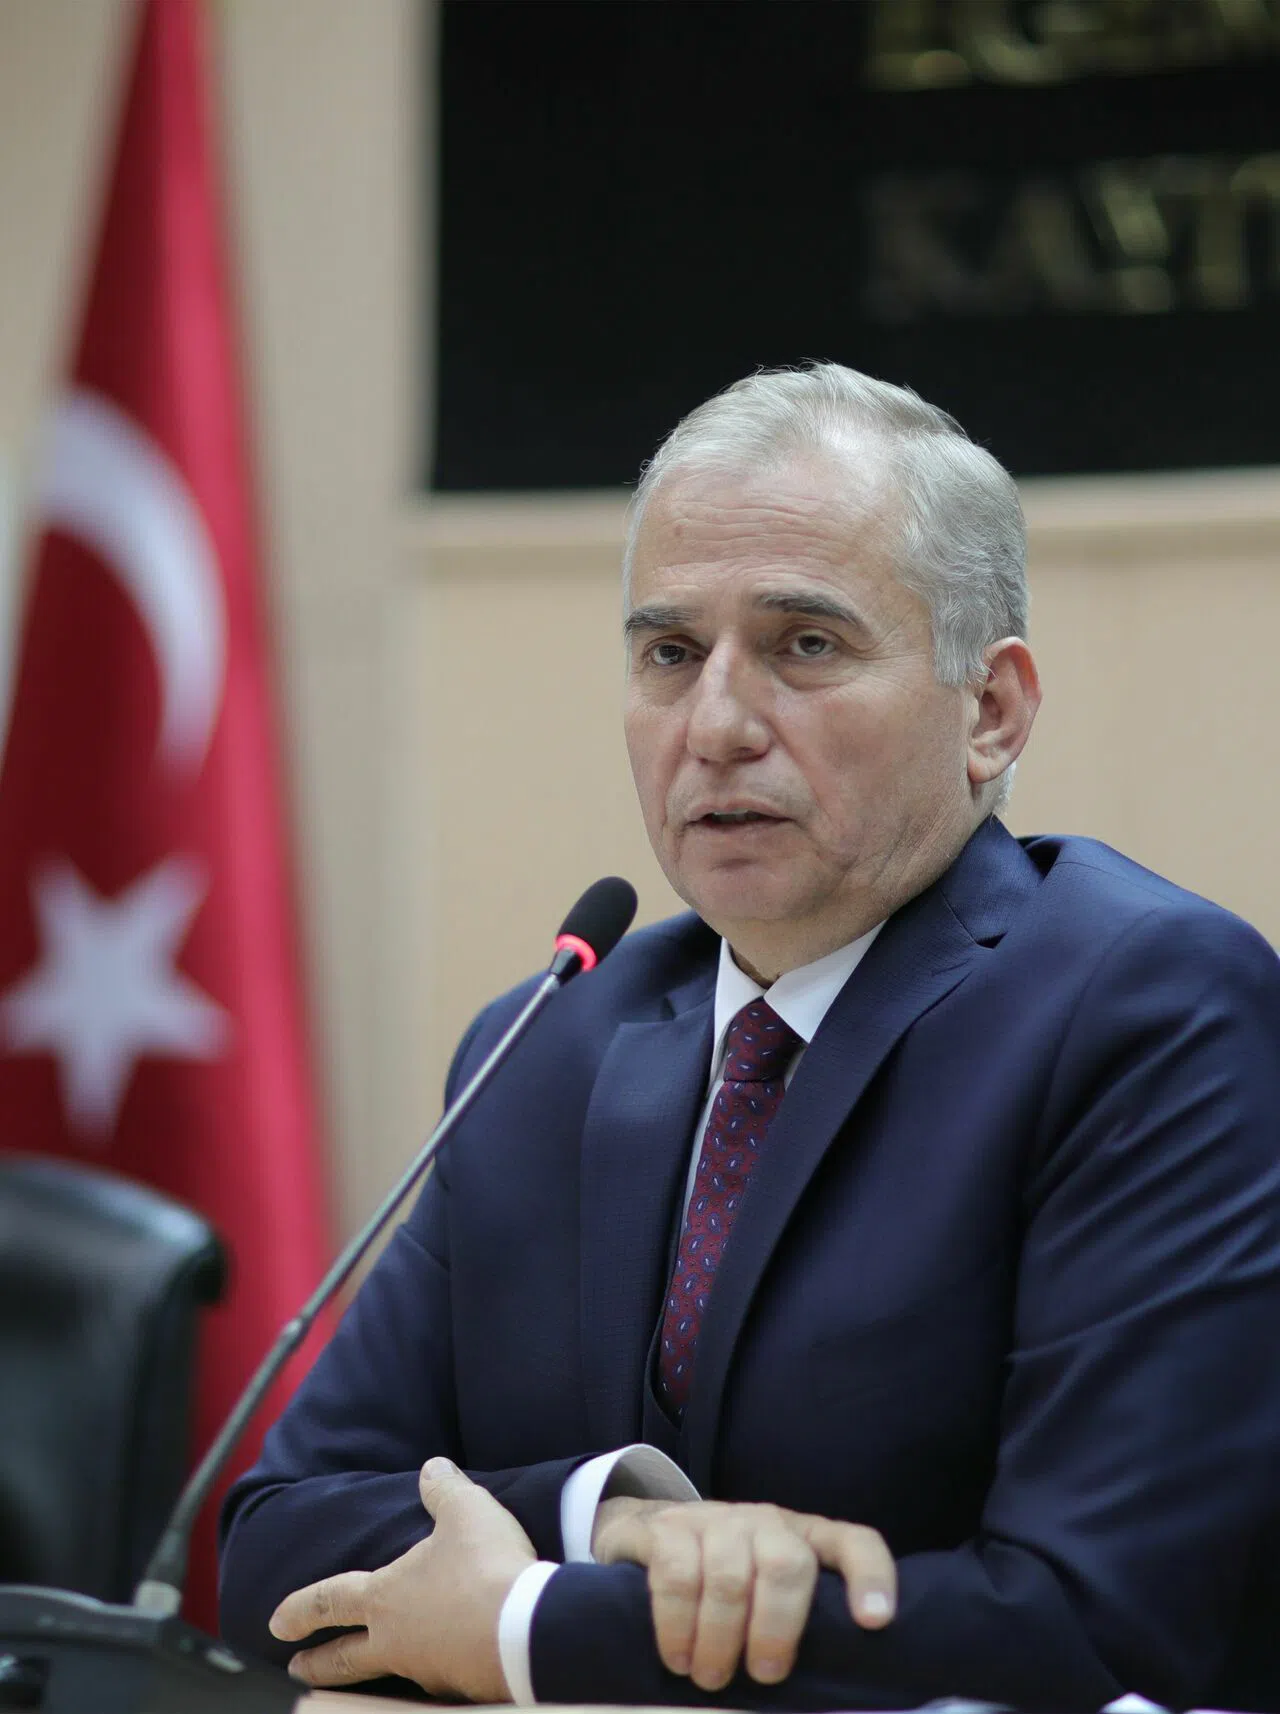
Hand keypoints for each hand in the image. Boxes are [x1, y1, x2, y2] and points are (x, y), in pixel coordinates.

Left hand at [268, 1457, 535, 1700]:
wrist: (528, 1627)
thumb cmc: (486, 1566)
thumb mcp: (465, 1510)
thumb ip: (444, 1489)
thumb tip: (431, 1468)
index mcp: (386, 1597)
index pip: (330, 1601)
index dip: (300, 1609)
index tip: (276, 1623)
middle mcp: (397, 1640)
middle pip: (343, 1659)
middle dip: (317, 1664)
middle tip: (296, 1670)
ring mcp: (427, 1670)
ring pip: (392, 1671)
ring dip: (379, 1668)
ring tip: (383, 1663)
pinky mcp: (461, 1686)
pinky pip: (440, 1676)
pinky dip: (439, 1666)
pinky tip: (450, 1660)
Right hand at [592, 1495, 895, 1692]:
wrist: (646, 1533)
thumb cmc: (722, 1584)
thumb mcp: (764, 1597)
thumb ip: (792, 1623)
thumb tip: (828, 1689)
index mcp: (803, 1539)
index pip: (853, 1542)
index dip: (871, 1577)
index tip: (875, 1622)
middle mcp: (764, 1521)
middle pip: (787, 1565)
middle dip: (776, 1629)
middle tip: (762, 1675)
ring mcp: (713, 1519)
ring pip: (730, 1576)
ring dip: (720, 1638)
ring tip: (709, 1676)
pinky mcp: (665, 1528)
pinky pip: (677, 1575)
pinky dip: (678, 1626)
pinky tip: (677, 1657)